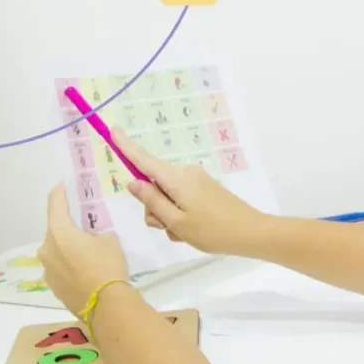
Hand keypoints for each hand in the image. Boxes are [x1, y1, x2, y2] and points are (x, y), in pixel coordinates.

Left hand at [38, 184, 129, 315]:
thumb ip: (96, 233)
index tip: (65, 183)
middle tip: (87, 225)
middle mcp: (46, 248)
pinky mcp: (53, 287)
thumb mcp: (109, 240)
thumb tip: (90, 239)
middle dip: (70, 226)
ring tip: (89, 253)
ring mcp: (47, 269)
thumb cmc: (107, 265)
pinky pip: (61, 268)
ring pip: (58, 251)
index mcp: (58, 232)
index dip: (61, 190)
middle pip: (56, 230)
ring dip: (69, 248)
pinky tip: (87, 271)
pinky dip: (70, 265)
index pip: (55, 203)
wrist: (106, 305)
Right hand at [112, 129, 268, 254]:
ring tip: (185, 233)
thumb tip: (133, 181)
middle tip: (171, 228)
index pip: (144, 160)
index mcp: (177, 178)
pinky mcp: (205, 190)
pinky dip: (181, 217)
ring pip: (167, 199)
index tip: (112, 129)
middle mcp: (186, 174)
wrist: (251, 233)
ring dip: (169, 218)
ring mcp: (197, 182)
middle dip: (154, 210)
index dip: (126, 147)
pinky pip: (181, 202)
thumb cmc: (212, 230)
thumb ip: (152, 201)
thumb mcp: (176, 221)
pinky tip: (193, 232)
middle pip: (154, 187)